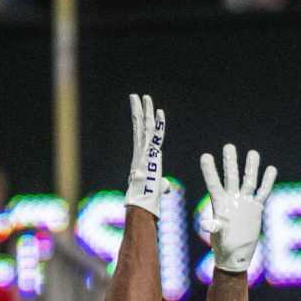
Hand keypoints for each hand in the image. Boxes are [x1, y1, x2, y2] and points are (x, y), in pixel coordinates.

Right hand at [125, 92, 167, 210]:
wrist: (142, 204)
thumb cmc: (148, 199)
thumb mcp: (157, 187)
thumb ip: (161, 183)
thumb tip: (164, 186)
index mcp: (142, 156)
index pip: (141, 134)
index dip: (141, 121)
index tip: (141, 109)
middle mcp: (140, 152)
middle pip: (139, 126)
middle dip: (138, 110)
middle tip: (136, 96)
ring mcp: (144, 153)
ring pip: (144, 127)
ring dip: (145, 111)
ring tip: (144, 97)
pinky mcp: (150, 156)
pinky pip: (155, 136)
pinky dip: (158, 124)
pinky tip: (160, 112)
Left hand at [200, 142, 275, 274]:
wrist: (236, 255)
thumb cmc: (224, 247)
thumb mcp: (218, 236)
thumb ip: (214, 228)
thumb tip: (206, 225)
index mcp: (219, 204)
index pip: (214, 183)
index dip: (209, 170)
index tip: (205, 156)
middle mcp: (232, 199)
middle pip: (231, 177)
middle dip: (230, 162)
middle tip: (229, 146)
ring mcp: (244, 202)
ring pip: (249, 181)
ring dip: (251, 167)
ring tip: (253, 153)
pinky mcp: (256, 208)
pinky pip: (263, 192)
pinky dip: (267, 181)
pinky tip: (270, 168)